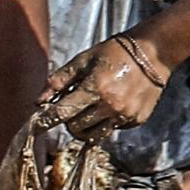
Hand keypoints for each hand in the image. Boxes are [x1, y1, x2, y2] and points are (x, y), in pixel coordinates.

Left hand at [48, 34, 169, 139]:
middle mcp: (111, 106)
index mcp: (95, 88)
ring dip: (84, 127)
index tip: (35, 126)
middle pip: (76, 128)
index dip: (45, 121)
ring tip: (88, 110)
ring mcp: (125, 116)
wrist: (153, 52)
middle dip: (68, 120)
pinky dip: (105, 123)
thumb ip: (59, 81)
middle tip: (71, 107)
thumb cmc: (114, 52)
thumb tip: (38, 102)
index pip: (62, 113)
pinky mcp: (136, 121)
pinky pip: (112, 130)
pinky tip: (111, 105)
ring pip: (93, 136)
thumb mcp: (84, 60)